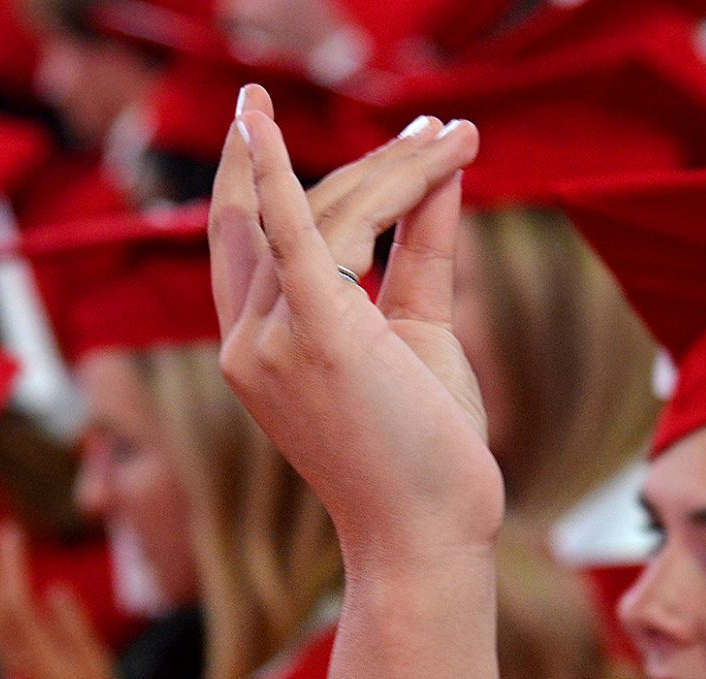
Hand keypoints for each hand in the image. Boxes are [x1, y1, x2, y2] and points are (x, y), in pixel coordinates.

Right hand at [209, 88, 502, 577]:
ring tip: (458, 137)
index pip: (252, 234)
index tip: (348, 128)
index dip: (274, 168)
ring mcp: (269, 339)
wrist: (429, 537)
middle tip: (442, 129)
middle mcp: (247, 341)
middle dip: (374, 164)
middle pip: (299, 212)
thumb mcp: (421, 332)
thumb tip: (439, 169)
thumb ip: (420, 248)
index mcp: (256, 346)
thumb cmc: (427, 453)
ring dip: (397, 166)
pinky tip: (256, 114)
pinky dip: (281, 167)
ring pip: (327, 212)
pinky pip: (295, 230)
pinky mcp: (312, 335)